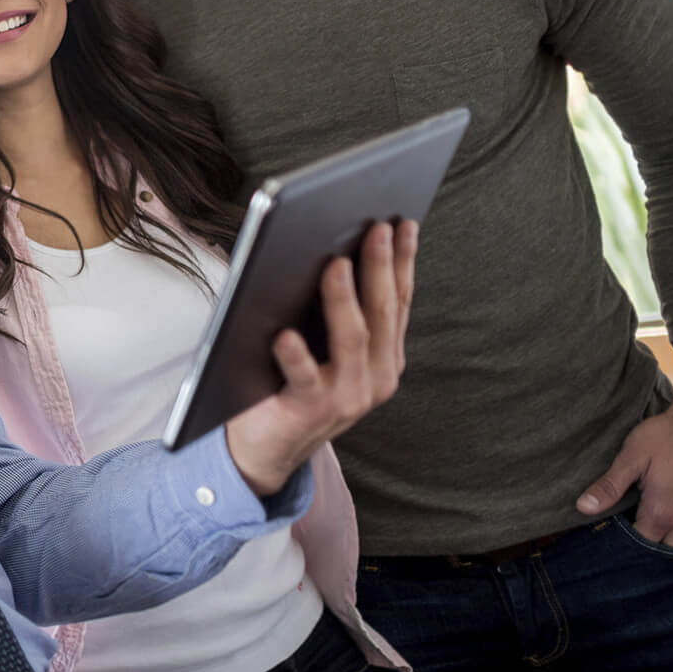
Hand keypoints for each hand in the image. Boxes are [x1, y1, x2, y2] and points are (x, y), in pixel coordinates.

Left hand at [224, 220, 417, 495]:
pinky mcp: (311, 410)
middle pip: (380, 313)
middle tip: (376, 228)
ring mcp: (347, 396)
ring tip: (335, 264)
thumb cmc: (291, 381)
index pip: (397, 300)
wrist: (268, 448)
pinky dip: (296, 356)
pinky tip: (284, 334)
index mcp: (383, 357)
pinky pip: (305, 378)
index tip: (405, 223)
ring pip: (351, 340)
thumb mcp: (325, 347)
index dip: (403, 262)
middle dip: (381, 268)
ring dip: (344, 300)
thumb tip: (335, 251)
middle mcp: (374, 377)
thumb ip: (337, 311)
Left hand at [577, 387, 672, 546]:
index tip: (615, 525)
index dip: (625, 539)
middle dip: (647, 539)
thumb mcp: (632, 457)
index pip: (640, 543)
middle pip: (663, 548)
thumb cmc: (666, 437)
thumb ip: (610, 486)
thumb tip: (583, 508)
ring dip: (669, 538)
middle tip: (632, 520)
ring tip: (653, 519)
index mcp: (662, 512)